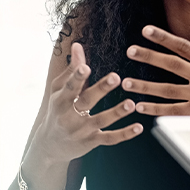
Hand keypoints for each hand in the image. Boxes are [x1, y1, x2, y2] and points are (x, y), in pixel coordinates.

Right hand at [31, 42, 142, 164]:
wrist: (49, 145)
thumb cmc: (57, 109)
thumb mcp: (59, 89)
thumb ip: (71, 69)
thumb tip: (77, 44)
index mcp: (60, 100)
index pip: (69, 87)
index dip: (77, 77)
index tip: (87, 67)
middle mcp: (69, 116)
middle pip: (86, 101)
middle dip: (101, 89)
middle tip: (116, 77)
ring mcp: (81, 130)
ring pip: (101, 121)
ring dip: (117, 112)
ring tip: (131, 103)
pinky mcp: (91, 142)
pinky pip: (109, 138)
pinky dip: (124, 134)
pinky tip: (139, 127)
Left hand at [122, 25, 189, 120]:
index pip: (184, 46)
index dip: (163, 37)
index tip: (145, 30)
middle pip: (172, 64)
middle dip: (149, 56)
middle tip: (130, 50)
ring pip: (167, 90)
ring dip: (145, 86)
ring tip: (126, 83)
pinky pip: (173, 112)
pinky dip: (156, 110)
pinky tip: (141, 107)